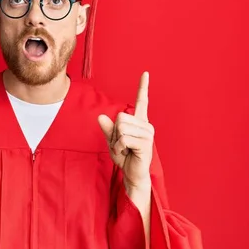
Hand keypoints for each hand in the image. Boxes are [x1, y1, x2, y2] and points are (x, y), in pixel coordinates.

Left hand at [98, 71, 153, 188]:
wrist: (132, 175)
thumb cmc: (124, 157)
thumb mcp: (112, 141)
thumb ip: (107, 129)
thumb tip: (100, 117)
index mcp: (139, 122)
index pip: (142, 101)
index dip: (143, 87)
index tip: (145, 73)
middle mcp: (146, 125)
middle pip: (120, 117)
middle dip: (115, 132)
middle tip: (122, 144)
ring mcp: (147, 134)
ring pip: (121, 127)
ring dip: (117, 141)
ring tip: (125, 149)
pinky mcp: (145, 143)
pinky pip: (123, 138)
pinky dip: (119, 147)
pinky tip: (127, 152)